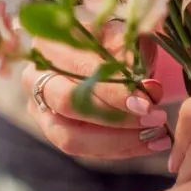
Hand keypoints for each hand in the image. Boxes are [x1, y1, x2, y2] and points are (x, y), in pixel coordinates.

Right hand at [20, 27, 168, 159]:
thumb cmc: (111, 42)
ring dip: (118, 141)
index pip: (80, 73)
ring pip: (71, 138)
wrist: (99, 54)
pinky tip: (149, 143)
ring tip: (156, 138)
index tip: (148, 103)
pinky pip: (83, 150)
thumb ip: (136, 61)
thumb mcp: (125, 40)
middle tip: (154, 120)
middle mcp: (34, 79)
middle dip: (115, 118)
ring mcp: (39, 109)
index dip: (114, 91)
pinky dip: (119, 149)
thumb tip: (150, 90)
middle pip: (67, 106)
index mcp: (49, 45)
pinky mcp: (53, 132)